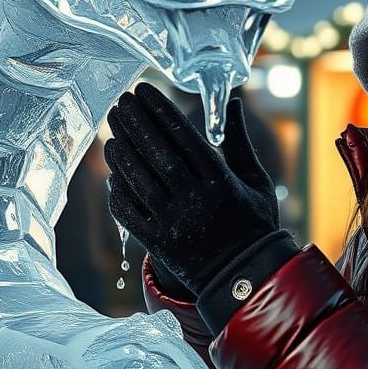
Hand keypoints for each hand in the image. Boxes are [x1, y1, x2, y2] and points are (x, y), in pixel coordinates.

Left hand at [105, 84, 278, 296]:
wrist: (246, 277)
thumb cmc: (253, 223)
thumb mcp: (255, 180)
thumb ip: (239, 141)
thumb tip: (232, 102)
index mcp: (220, 180)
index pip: (183, 136)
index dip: (159, 110)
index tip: (142, 91)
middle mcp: (195, 198)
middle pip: (157, 153)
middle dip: (135, 124)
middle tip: (120, 103)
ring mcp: (174, 221)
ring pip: (139, 181)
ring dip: (122, 154)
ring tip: (112, 132)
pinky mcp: (159, 243)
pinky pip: (129, 213)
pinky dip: (118, 192)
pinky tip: (113, 174)